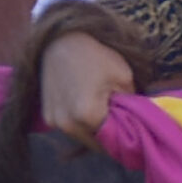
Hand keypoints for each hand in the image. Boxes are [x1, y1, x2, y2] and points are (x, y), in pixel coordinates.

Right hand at [39, 32, 136, 151]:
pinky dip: (79, 125)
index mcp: (87, 116)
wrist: (61, 40)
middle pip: (95, 143)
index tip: (134, 135)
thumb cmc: (96, 56)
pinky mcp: (46, 116)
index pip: (112, 141)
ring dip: (94, 132)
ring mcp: (53, 121)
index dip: (125, 140)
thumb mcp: (124, 79)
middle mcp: (66, 124)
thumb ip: (130, 107)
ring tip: (105, 116)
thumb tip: (135, 124)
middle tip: (121, 127)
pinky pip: (69, 128)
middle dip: (109, 138)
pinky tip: (88, 110)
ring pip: (81, 137)